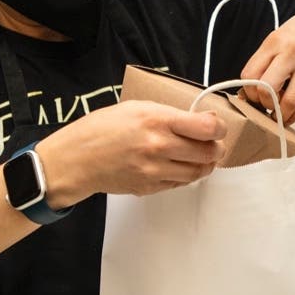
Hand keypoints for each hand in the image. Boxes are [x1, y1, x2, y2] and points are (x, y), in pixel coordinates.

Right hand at [36, 101, 226, 199]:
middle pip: (208, 153)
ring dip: (205, 164)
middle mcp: (158, 146)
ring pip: (198, 172)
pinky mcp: (150, 187)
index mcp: (156, 120)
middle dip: (216, 148)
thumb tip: (205, 120)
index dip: (219, 128)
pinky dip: (185, 175)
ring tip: (201, 156)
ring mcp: (154, 170)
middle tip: (213, 143)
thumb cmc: (102, 128)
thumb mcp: (137, 107)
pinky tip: (178, 165)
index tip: (217, 127)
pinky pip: (180, 184)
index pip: (207, 128)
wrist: (76, 160)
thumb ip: (172, 114)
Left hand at [239, 6, 294, 124]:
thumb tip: (250, 90)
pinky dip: (294, 114)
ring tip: (277, 113)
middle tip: (264, 105)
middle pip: (267, 89)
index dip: (248, 91)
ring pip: (290, 101)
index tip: (250, 96)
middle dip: (262, 103)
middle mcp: (291, 54)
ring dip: (280, 113)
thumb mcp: (278, 37)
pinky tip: (289, 115)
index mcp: (274, 42)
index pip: (250, 74)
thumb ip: (264, 61)